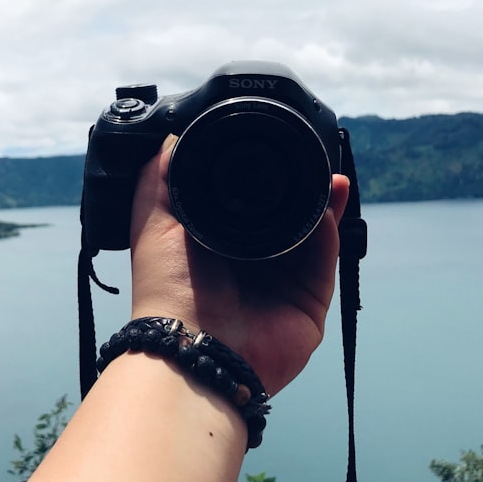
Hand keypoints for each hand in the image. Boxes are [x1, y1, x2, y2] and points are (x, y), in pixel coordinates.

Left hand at [129, 135, 349, 395]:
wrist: (191, 346)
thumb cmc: (166, 289)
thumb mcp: (153, 222)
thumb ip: (161, 178)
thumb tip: (172, 135)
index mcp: (217, 247)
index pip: (248, 206)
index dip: (262, 178)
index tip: (272, 146)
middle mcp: (252, 266)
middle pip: (287, 217)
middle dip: (301, 187)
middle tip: (309, 155)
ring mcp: (283, 285)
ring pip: (313, 234)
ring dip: (323, 202)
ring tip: (328, 172)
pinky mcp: (309, 303)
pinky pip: (325, 260)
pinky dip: (329, 230)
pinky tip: (329, 200)